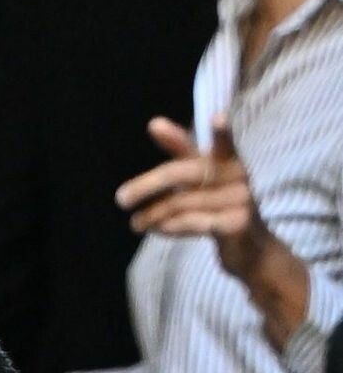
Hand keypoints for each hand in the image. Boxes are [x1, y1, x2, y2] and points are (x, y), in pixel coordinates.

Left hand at [116, 113, 275, 283]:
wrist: (253, 252)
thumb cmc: (220, 211)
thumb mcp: (202, 182)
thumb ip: (181, 156)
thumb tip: (153, 123)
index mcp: (230, 160)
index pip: (221, 142)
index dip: (219, 132)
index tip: (216, 119)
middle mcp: (239, 175)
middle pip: (185, 173)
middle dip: (148, 185)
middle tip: (120, 199)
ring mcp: (241, 200)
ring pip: (183, 202)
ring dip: (152, 214)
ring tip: (136, 224)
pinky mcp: (237, 224)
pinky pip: (192, 223)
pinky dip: (170, 227)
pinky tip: (157, 230)